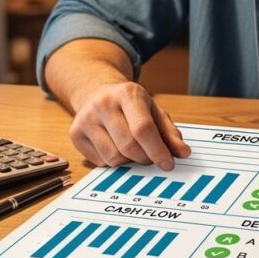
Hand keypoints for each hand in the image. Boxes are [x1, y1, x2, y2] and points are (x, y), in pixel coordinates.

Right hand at [68, 81, 190, 167]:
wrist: (97, 92)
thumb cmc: (131, 105)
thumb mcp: (154, 111)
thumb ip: (170, 133)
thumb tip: (183, 153)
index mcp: (127, 94)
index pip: (143, 128)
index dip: (158, 150)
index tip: (168, 164)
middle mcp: (103, 104)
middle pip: (128, 146)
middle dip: (145, 158)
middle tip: (152, 157)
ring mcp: (86, 119)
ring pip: (114, 158)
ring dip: (129, 162)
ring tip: (133, 149)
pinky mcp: (75, 134)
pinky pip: (101, 162)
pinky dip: (114, 162)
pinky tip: (116, 147)